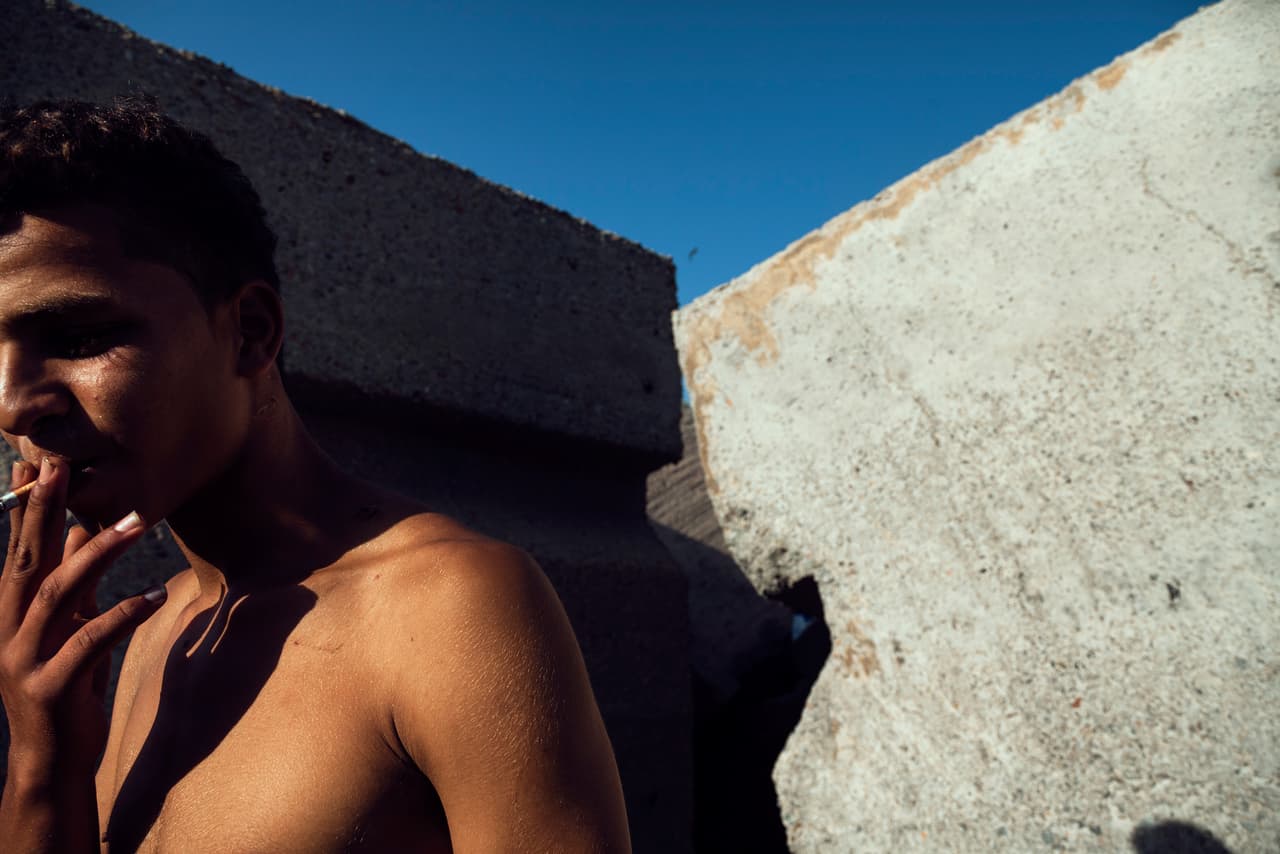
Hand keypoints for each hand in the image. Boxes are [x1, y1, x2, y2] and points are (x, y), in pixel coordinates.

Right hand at [0, 457, 164, 779]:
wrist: (52, 764)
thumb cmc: (66, 689)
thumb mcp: (69, 628)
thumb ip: (72, 584)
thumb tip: (78, 530)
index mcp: (14, 615)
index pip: (18, 551)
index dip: (24, 509)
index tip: (34, 463)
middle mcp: (11, 631)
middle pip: (26, 561)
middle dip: (40, 511)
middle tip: (61, 466)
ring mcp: (25, 660)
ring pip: (59, 594)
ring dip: (98, 553)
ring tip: (138, 521)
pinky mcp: (50, 688)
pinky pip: (90, 641)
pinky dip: (124, 613)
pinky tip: (157, 593)